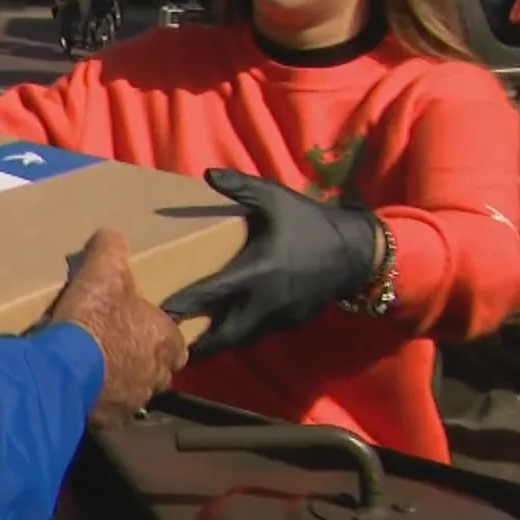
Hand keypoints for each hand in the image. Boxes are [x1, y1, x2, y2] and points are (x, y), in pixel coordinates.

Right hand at [48, 229, 188, 426]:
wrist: (64, 368)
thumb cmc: (94, 318)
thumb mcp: (103, 271)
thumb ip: (111, 249)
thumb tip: (111, 233)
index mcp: (166, 340)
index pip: (177, 342)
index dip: (160, 335)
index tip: (141, 328)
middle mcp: (158, 374)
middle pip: (159, 370)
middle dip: (144, 361)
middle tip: (118, 348)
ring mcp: (135, 401)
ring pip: (136, 392)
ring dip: (122, 382)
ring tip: (97, 369)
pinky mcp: (110, 420)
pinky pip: (109, 410)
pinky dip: (100, 401)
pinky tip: (81, 388)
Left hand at [161, 169, 381, 360]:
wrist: (358, 251)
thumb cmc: (310, 222)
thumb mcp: (275, 199)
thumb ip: (241, 188)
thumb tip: (208, 173)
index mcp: (258, 270)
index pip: (213, 292)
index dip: (186, 303)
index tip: (161, 311)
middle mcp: (267, 300)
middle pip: (226, 333)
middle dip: (200, 343)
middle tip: (170, 345)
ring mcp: (282, 315)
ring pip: (243, 337)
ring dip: (220, 342)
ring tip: (192, 346)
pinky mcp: (293, 322)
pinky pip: (261, 331)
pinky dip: (242, 333)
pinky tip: (228, 328)